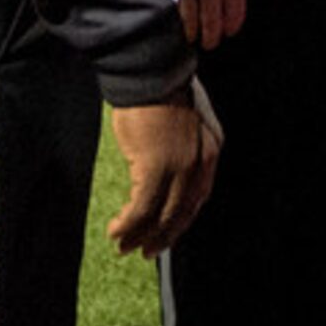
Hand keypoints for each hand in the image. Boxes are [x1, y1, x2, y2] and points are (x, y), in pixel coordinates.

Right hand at [105, 81, 220, 257]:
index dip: (180, 221)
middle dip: (162, 236)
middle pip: (182, 212)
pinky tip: (116, 230)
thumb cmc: (157, 95)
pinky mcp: (155, 167)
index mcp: (209, 151)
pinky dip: (128, 223)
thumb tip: (159, 178)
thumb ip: (178, 152)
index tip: (165, 235)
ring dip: (140, 235)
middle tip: (145, 251)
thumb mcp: (178, 126)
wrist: (148, 74)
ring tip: (124, 245)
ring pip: (161, 215)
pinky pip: (142, 207)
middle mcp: (200, 162)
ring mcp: (179, 166)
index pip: (198, 198)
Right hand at [174, 0, 245, 50]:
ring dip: (193, 31)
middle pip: (213, 24)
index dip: (232, 27)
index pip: (236, 14)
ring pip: (193, 20)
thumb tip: (228, 0)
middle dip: (211, 37)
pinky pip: (178, 7)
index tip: (228, 32)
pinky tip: (179, 22)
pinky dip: (179, 17)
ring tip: (192, 37)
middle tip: (209, 43)